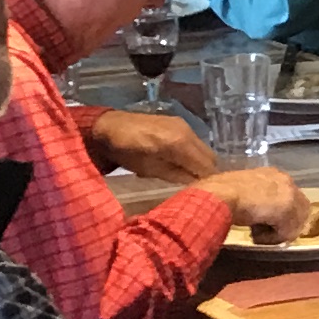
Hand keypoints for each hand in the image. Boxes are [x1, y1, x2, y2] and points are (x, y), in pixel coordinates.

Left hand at [93, 110, 217, 182]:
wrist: (108, 126)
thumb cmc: (126, 151)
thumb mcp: (149, 169)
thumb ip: (175, 175)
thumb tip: (196, 185)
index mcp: (180, 144)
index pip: (206, 167)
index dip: (208, 182)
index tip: (205, 195)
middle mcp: (187, 132)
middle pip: (210, 158)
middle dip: (207, 174)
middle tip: (198, 189)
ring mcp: (184, 125)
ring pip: (204, 149)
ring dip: (200, 164)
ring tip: (190, 178)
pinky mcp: (178, 123)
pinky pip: (194, 142)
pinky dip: (193, 154)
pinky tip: (182, 163)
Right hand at [207, 165, 310, 236]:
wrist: (219, 194)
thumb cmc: (222, 193)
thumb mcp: (244, 191)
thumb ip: (257, 198)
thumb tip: (260, 214)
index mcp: (275, 174)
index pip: (290, 198)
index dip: (280, 214)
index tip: (264, 222)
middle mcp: (286, 181)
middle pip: (299, 210)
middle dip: (284, 225)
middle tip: (263, 232)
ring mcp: (289, 194)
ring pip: (294, 222)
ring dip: (277, 233)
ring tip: (256, 235)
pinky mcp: (288, 209)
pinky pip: (287, 232)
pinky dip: (272, 239)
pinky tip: (255, 236)